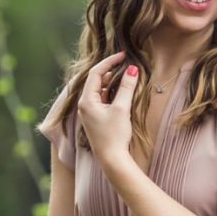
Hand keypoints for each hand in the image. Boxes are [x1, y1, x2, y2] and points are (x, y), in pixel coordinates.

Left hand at [74, 54, 136, 170]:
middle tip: (125, 63)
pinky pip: (101, 99)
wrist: (111, 160)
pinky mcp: (95, 118)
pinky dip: (111, 92)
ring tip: (126, 75)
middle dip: (110, 70)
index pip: (96, 72)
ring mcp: (89, 112)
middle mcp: (84, 105)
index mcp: (86, 100)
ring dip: (111, 81)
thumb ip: (126, 87)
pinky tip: (122, 91)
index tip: (123, 55)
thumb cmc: (114, 135)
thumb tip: (132, 68)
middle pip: (96, 80)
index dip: (109, 61)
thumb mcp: (122, 108)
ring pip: (99, 89)